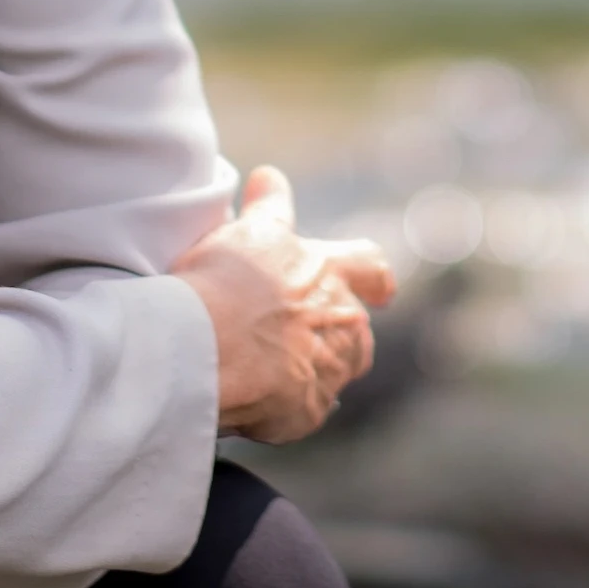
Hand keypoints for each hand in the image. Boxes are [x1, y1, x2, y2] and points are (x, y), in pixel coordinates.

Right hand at [174, 164, 397, 443]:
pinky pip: (302, 411)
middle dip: (337, 332)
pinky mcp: (308, 412)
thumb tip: (270, 176)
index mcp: (329, 272)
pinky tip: (251, 398)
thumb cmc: (225, 283)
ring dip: (314, 369)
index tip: (382, 288)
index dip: (374, 277)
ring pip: (335, 371)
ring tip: (267, 370)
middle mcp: (342, 320)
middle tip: (296, 336)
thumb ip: (267, 207)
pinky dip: (283, 406)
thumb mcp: (247, 233)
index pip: (369, 268)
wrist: (206, 348)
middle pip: (356, 328)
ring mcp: (330, 369)